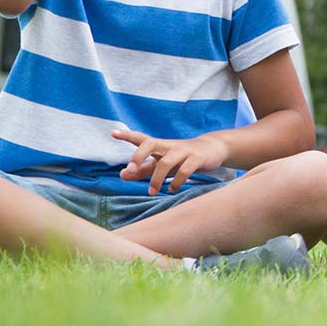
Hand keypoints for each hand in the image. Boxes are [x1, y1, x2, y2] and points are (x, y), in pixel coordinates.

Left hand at [112, 129, 229, 193]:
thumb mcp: (161, 162)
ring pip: (166, 163)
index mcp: (159, 145)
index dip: (127, 136)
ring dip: (156, 179)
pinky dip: (176, 182)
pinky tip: (172, 190)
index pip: (141, 139)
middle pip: (150, 144)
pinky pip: (184, 171)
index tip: (113, 133)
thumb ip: (142, 170)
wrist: (213, 148)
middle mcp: (169, 145)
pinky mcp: (196, 159)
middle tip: (130, 170)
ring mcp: (183, 151)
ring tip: (152, 192)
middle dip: (138, 157)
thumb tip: (122, 175)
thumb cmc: (181, 157)